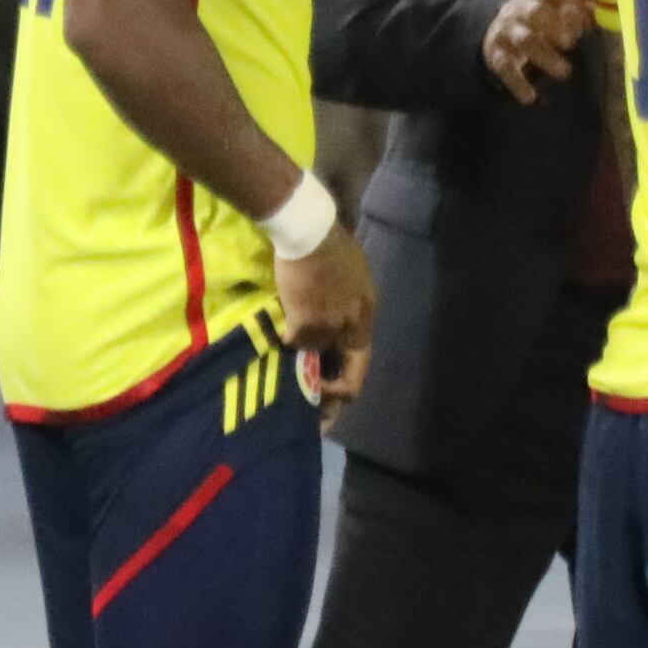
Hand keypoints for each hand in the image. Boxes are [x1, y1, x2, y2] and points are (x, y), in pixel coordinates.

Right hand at [276, 219, 374, 417]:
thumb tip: (338, 328)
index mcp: (367, 315)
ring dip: (301, 353)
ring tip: (289, 345)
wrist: (309, 232)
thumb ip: (349, 306)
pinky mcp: (305, 325)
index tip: (331, 398)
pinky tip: (279, 323)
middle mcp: (353, 327)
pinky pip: (293, 342)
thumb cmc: (331, 246)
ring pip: (312, 356)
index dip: (347, 386)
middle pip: (349, 379)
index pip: (362, 363)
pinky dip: (284, 336)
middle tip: (317, 415)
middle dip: (332, 400)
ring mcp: (330, 328)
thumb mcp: (353, 278)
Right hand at [484, 0, 596, 101]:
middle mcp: (522, 9)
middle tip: (572, 41)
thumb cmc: (540, 21)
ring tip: (565, 72)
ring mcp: (507, 31)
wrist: (495, 31)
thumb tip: (602, 12)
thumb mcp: (556, 11)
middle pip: (536, 11)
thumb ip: (579, 12)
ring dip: (545, 55)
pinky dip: (518, 83)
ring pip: (524, 40)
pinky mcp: (496, 55)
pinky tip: (531, 97)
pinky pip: (505, 68)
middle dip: (554, 24)